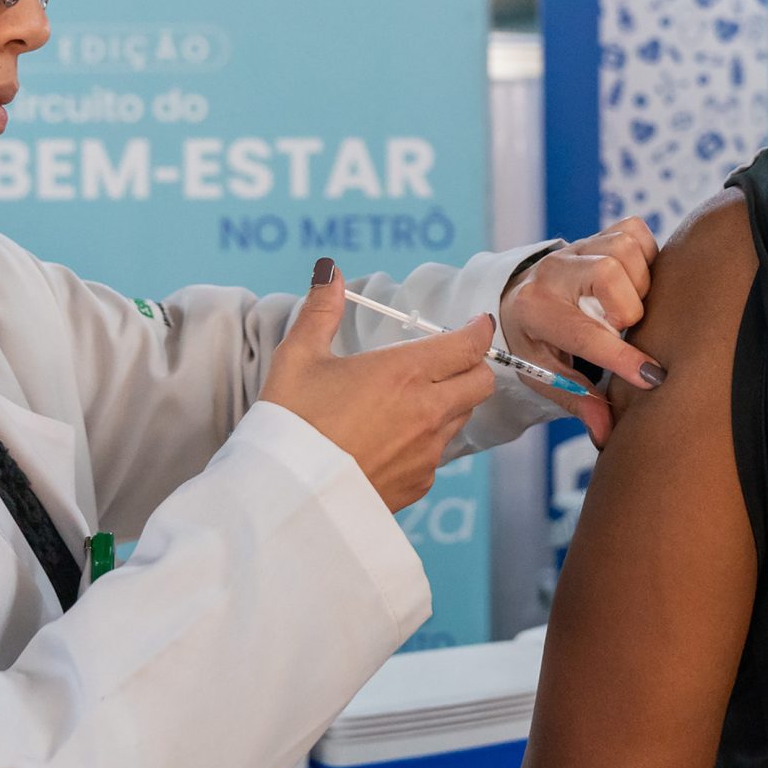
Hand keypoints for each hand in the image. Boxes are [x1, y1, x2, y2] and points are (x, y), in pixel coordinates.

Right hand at [259, 263, 496, 511]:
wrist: (286, 496)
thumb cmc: (290, 422)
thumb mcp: (298, 358)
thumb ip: (320, 310)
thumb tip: (329, 271)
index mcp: (405, 372)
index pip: (470, 345)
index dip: (478, 330)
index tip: (475, 324)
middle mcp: (428, 411)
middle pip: (481, 382)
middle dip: (472, 366)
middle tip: (447, 360)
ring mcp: (428, 452)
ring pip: (461, 418)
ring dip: (448, 403)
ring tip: (409, 400)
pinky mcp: (419, 484)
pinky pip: (437, 454)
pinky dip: (425, 441)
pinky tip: (390, 439)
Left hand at [500, 219, 663, 444]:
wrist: (519, 297)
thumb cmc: (536, 341)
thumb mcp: (546, 374)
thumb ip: (579, 401)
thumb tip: (606, 433)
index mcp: (535, 310)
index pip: (584, 333)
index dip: (622, 358)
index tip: (651, 377)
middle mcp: (553, 271)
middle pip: (608, 273)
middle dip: (628, 308)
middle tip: (624, 328)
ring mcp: (575, 247)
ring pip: (624, 249)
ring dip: (638, 282)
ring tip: (628, 305)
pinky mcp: (597, 233)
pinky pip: (634, 231)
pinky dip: (645, 255)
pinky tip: (634, 280)